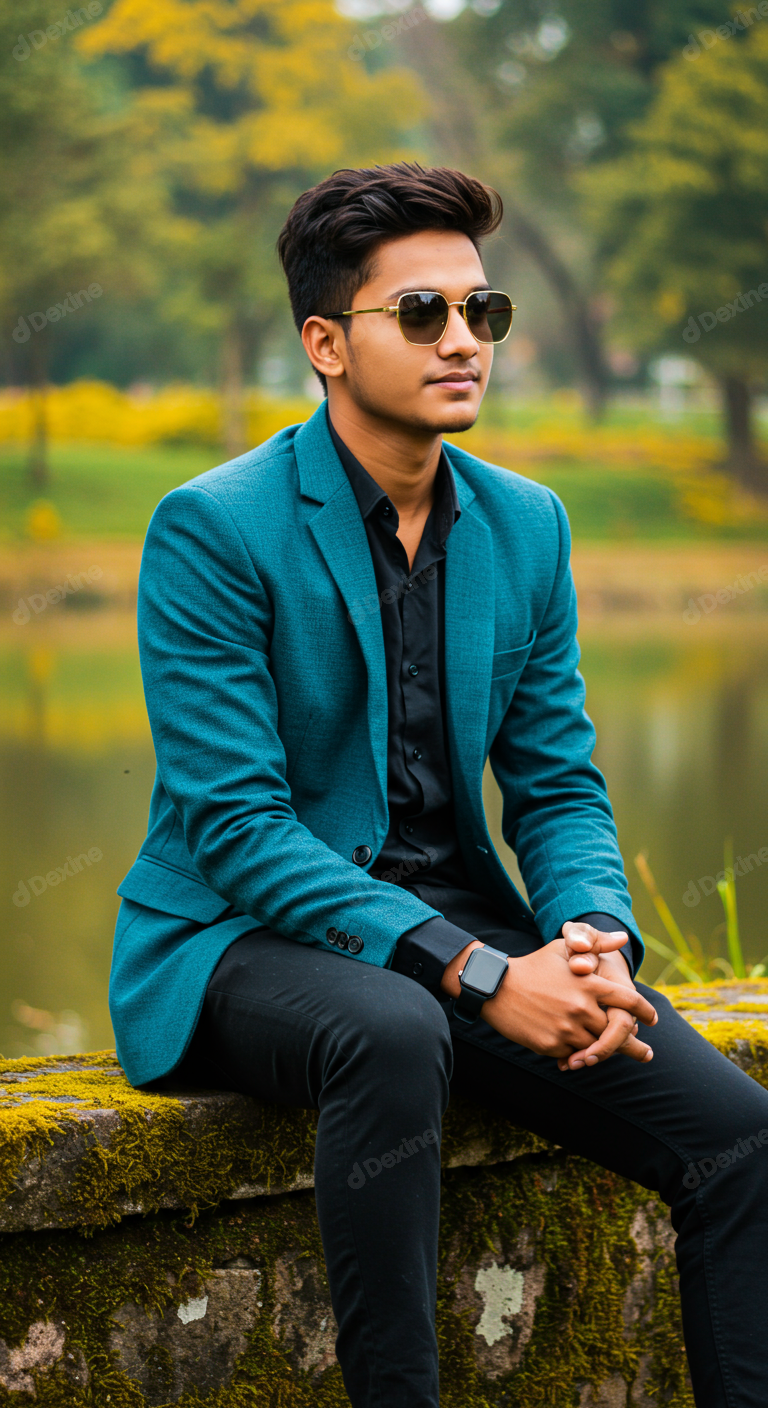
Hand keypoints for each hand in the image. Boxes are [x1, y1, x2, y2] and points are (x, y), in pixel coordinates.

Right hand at [441, 935, 656, 1062]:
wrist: (495, 987)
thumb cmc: (533, 965)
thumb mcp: (562, 949)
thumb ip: (595, 944)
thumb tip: (623, 939)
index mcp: (588, 983)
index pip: (628, 1000)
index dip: (645, 1011)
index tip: (653, 1019)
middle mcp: (581, 1007)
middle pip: (617, 1032)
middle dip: (635, 1045)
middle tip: (646, 1053)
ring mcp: (566, 1028)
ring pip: (598, 1048)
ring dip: (607, 1052)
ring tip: (618, 1058)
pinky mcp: (551, 1045)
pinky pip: (575, 1056)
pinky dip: (581, 1057)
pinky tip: (585, 1058)